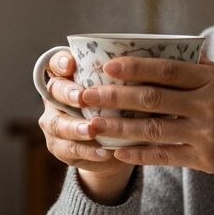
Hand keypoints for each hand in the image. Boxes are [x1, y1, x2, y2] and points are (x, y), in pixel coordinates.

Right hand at [37, 51, 134, 203]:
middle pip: (54, 91)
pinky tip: (103, 152)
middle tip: (83, 98)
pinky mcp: (60, 147)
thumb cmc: (121, 107)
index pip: (56, 62)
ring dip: (76, 127)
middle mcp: (57, 97)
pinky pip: (69, 150)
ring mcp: (56, 123)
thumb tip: (159, 63)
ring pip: (58, 124)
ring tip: (91, 129)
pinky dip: (88, 151)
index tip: (72, 65)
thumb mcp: (125, 91)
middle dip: (68, 93)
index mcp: (70, 76)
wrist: (114, 146)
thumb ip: (128, 79)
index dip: (60, 62)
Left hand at [79, 55, 213, 180]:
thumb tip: (176, 56)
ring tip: (92, 124)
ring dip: (118, 127)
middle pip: (152, 98)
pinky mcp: (205, 160)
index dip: (135, 67)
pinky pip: (164, 156)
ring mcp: (206, 134)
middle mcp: (208, 106)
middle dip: (114, 96)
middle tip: (86, 93)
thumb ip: (205, 72)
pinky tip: (117, 151)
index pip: (167, 70)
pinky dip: (139, 153)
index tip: (108, 65)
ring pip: (152, 128)